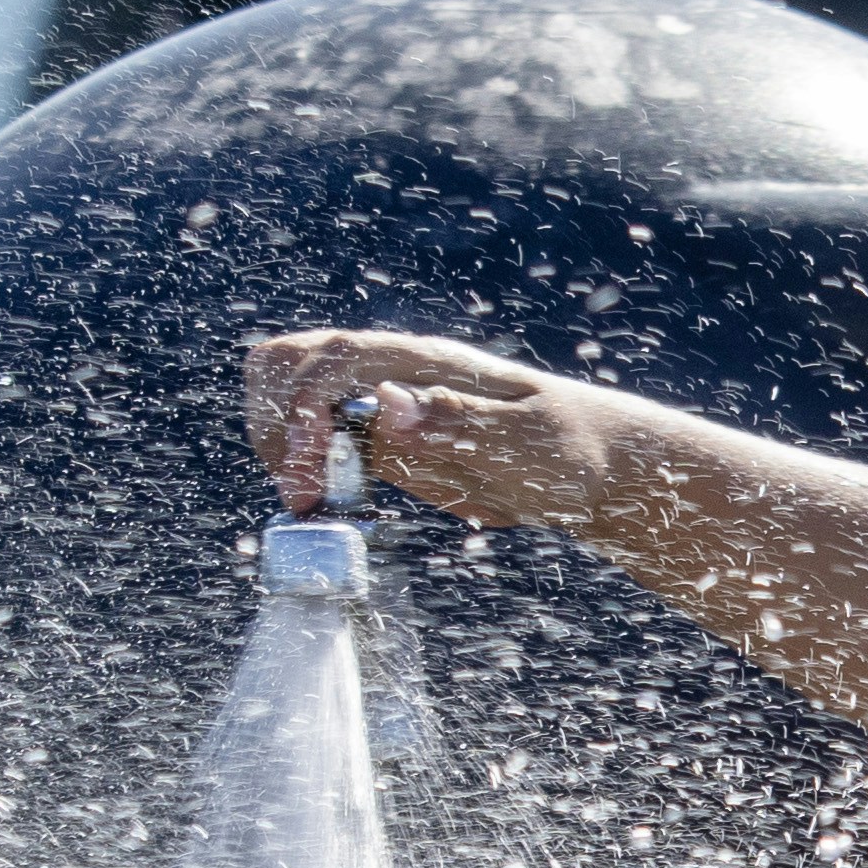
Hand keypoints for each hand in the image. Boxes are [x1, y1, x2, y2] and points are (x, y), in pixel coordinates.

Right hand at [245, 327, 629, 531]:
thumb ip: (457, 423)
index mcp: (425, 364)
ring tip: (310, 501)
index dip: (301, 411)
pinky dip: (301, 468)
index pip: (332, 360)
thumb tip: (385, 401)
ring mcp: (381, 405)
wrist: (593, 467)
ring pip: (290, 393)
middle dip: (274, 424)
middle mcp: (392, 374)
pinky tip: (325, 507)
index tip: (306, 474)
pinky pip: (316, 438)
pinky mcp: (381, 443)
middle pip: (289, 361)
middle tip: (303, 494)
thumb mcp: (527, 444)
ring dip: (278, 445)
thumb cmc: (571, 450)